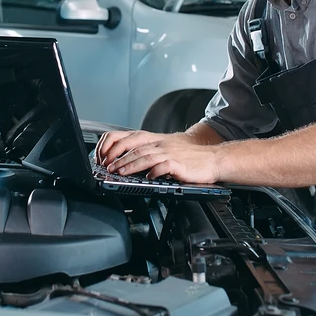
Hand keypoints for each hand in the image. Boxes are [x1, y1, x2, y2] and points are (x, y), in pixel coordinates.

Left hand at [100, 133, 220, 183]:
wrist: (212, 159)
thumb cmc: (189, 157)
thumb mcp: (166, 150)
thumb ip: (149, 153)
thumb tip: (127, 161)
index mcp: (155, 140)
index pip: (129, 138)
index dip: (115, 147)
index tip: (104, 157)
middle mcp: (160, 144)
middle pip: (135, 149)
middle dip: (119, 159)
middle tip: (108, 168)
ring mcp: (170, 153)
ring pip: (145, 157)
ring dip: (130, 165)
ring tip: (119, 173)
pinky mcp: (179, 164)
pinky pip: (164, 166)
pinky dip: (154, 171)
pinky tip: (148, 177)